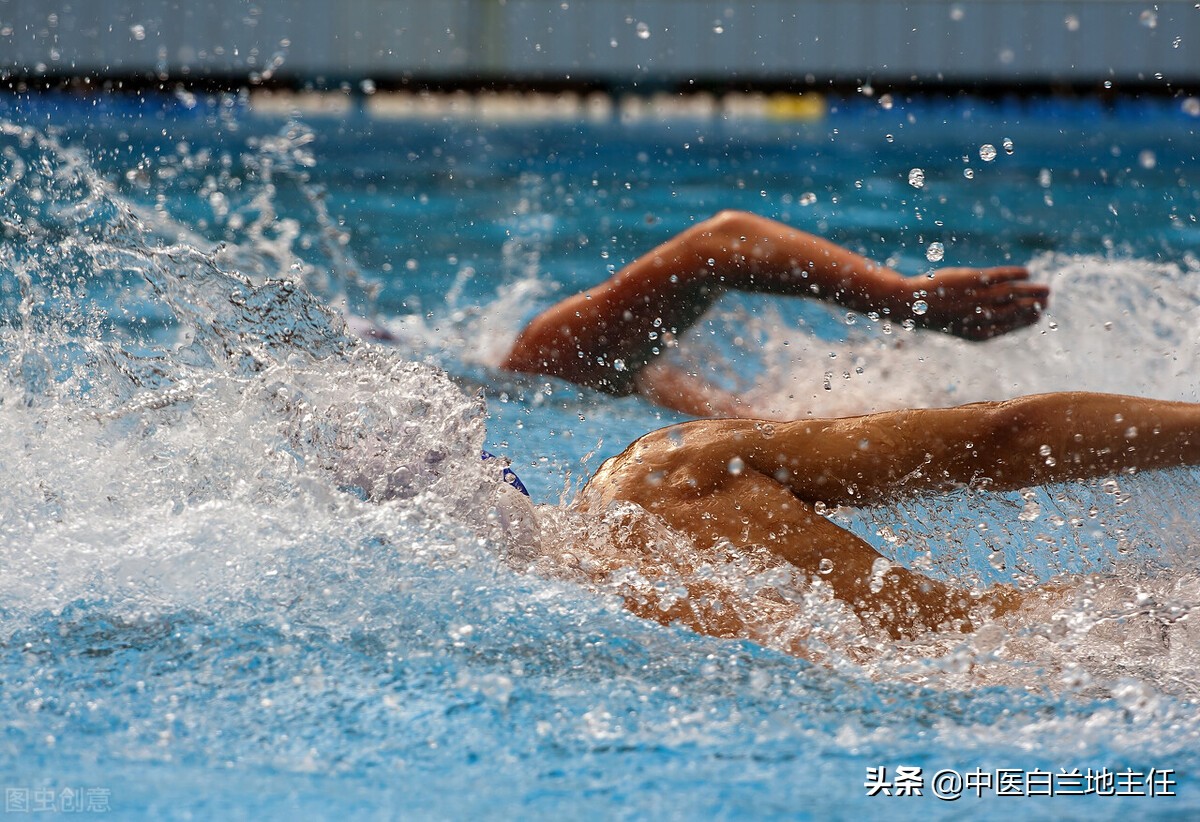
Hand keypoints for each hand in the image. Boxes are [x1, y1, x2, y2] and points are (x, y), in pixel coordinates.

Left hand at [913, 266, 1048, 340]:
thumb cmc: (936, 314)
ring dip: (1030, 290)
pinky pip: (999, 276)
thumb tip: (1003, 316)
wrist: (911, 304)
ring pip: (1010, 294)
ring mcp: (976, 298)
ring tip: (1045, 288)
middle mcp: (979, 317)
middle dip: (1033, 304)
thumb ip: (981, 322)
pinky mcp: (972, 279)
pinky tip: (1026, 272)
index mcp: (976, 334)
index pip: (1008, 327)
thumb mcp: (960, 324)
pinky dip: (1015, 274)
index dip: (1025, 321)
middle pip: (1013, 310)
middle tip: (1048, 299)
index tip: (1039, 315)